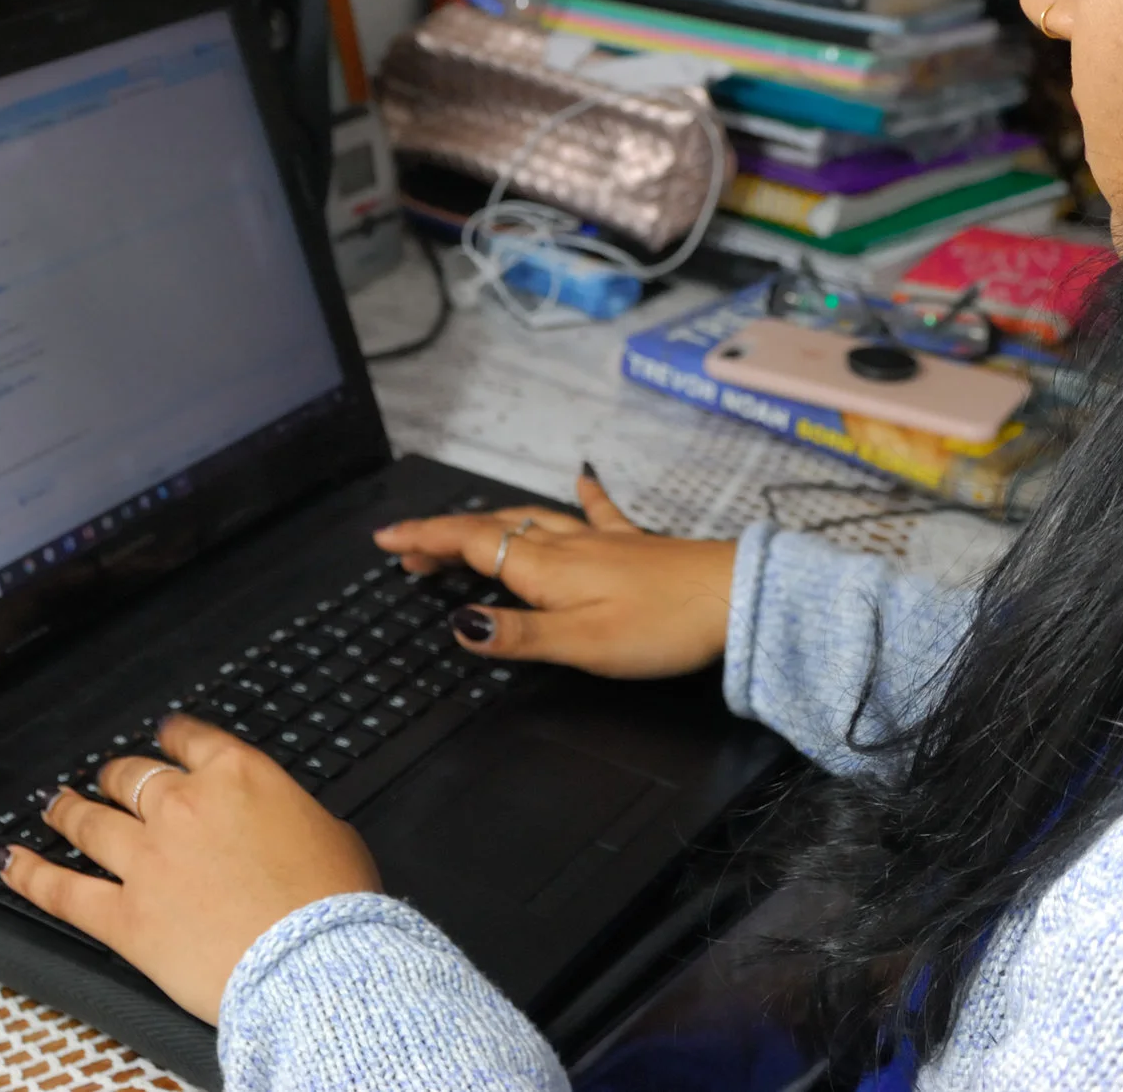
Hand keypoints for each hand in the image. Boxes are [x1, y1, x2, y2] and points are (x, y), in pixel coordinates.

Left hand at [0, 715, 379, 1024]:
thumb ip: (287, 816)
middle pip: (133, 777)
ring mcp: (147, 859)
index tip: (162, 736)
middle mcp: (184, 806)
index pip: (189, 739)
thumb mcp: (329, 834)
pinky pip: (62, 891)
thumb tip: (277, 823)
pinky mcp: (124, 916)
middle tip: (110, 780)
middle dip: (118, 776)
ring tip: (54, 804)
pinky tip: (9, 860)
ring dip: (68, 810)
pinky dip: (29, 874)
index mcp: (238, 776)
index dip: (170, 735)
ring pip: (90, 822)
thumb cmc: (335, 905)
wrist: (315, 963)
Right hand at [372, 470, 735, 678]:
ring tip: (462, 531)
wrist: (736, 597)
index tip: (386, 541)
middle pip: (492, 530)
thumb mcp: (582, 645)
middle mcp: (567, 546)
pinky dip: (581, 497)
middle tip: (409, 550)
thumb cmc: (663, 626)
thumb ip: (519, 634)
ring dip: (490, 523)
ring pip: (532, 521)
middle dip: (444, 536)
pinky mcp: (634, 545)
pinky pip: (597, 513)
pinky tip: (582, 478)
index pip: (469, 544)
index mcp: (546, 569)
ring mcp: (602, 541)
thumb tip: (458, 622)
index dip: (424, 541)